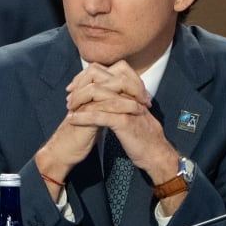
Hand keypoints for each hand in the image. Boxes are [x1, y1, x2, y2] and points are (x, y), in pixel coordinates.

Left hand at [65, 61, 177, 185]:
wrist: (157, 154)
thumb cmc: (143, 136)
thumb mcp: (132, 113)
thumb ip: (121, 101)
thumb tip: (104, 95)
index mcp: (131, 90)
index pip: (108, 71)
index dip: (89, 75)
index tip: (77, 86)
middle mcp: (130, 94)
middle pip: (100, 78)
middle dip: (81, 85)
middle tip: (69, 97)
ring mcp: (128, 107)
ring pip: (97, 95)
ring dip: (79, 100)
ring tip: (69, 108)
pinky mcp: (125, 122)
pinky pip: (99, 115)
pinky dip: (83, 117)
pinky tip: (72, 119)